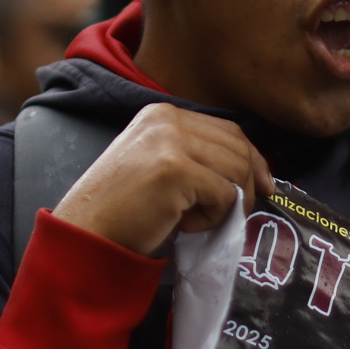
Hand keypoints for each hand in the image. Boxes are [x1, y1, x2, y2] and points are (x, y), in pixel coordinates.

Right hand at [52, 104, 272, 255]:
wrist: (85, 234)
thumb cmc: (122, 209)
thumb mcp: (157, 166)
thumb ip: (195, 157)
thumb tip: (254, 171)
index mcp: (162, 114)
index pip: (228, 130)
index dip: (252, 159)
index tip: (264, 186)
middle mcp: (167, 120)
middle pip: (238, 148)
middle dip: (246, 185)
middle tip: (232, 216)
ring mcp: (170, 142)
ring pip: (236, 170)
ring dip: (227, 204)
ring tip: (196, 220)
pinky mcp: (175, 170)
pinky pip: (224, 195)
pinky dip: (212, 219)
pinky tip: (184, 225)